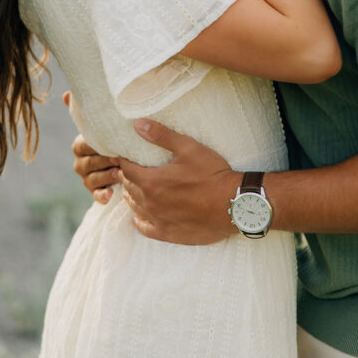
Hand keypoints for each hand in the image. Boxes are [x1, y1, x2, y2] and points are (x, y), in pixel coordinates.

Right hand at [64, 91, 119, 203]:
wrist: (122, 156)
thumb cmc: (111, 137)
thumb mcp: (102, 124)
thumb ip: (87, 112)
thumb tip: (66, 94)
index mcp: (79, 146)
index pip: (82, 146)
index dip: (95, 146)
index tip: (112, 144)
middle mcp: (80, 163)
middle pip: (88, 163)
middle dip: (103, 161)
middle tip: (119, 158)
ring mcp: (87, 178)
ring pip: (92, 179)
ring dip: (105, 177)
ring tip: (120, 173)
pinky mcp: (95, 192)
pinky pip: (96, 196)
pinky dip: (102, 196)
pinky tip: (110, 194)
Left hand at [119, 119, 238, 244]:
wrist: (232, 204)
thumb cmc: (212, 174)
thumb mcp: (188, 148)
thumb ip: (161, 136)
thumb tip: (138, 124)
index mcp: (152, 181)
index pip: (127, 170)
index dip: (125, 162)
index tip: (125, 157)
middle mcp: (150, 203)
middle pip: (129, 188)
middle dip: (128, 177)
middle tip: (130, 170)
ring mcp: (159, 220)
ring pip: (135, 207)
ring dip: (132, 196)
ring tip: (132, 189)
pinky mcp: (169, 233)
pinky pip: (145, 228)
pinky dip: (139, 221)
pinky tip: (138, 217)